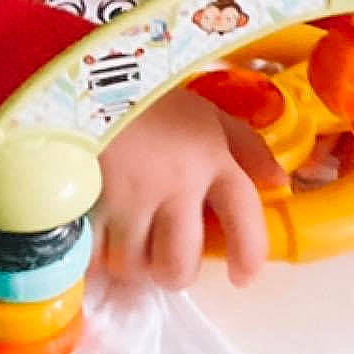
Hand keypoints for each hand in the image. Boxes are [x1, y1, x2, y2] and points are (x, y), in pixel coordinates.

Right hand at [93, 86, 287, 288]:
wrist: (74, 77)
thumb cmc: (140, 92)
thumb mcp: (198, 109)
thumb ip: (241, 143)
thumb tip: (279, 181)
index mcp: (209, 157)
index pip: (244, 217)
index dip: (249, 255)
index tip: (242, 277)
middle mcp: (175, 183)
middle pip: (180, 262)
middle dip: (170, 271)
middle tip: (156, 257)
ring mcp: (128, 196)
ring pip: (132, 264)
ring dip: (126, 260)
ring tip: (117, 240)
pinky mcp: (84, 201)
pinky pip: (90, 252)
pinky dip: (90, 251)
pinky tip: (87, 232)